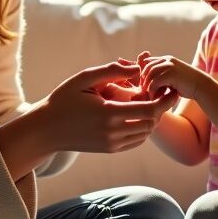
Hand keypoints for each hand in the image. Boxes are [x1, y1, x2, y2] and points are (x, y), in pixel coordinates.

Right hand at [37, 60, 178, 153]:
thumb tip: (137, 68)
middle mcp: (113, 132)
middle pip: (151, 123)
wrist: (46, 130)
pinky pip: (136, 141)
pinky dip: (142, 129)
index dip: (164, 100)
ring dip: (151, 118)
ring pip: (145, 133)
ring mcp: (112, 144)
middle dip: (160, 108)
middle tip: (160, 93)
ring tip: (149, 102)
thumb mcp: (83, 78)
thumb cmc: (63, 100)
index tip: (171, 89)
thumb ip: (111, 71)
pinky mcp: (110, 149)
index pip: (149, 110)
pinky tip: (137, 114)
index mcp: (109, 113)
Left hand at [137, 52, 203, 100]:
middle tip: (143, 91)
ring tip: (148, 95)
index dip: (143, 73)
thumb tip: (147, 83)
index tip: (143, 85)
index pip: (148, 62)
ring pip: (150, 74)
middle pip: (147, 67)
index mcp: (167, 59)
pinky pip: (155, 82)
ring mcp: (170, 65)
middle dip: (143, 79)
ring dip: (147, 85)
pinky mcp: (171, 74)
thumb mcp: (173, 78)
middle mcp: (168, 60)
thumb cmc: (186, 85)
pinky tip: (154, 97)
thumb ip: (162, 76)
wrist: (201, 87)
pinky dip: (152, 90)